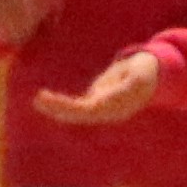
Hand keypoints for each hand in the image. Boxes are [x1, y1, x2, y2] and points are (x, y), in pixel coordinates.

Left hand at [32, 51, 168, 128]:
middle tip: (39, 99)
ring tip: (38, 99)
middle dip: (60, 108)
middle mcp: (107, 111)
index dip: (74, 107)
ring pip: (75, 113)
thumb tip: (135, 77)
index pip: (92, 109)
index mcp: (117, 105)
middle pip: (80, 114)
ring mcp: (100, 109)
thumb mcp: (142, 73)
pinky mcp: (95, 103)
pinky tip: (43, 99)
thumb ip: (135, 76)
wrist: (149, 79)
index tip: (59, 101)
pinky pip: (74, 108)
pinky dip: (58, 104)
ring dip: (55, 107)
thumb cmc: (145, 72)